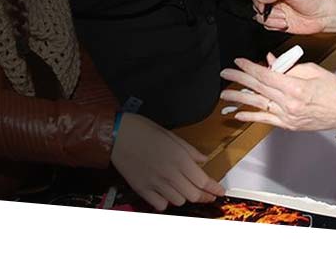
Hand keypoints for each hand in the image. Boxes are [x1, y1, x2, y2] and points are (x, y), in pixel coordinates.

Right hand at [111, 113, 225, 210]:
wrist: (117, 134)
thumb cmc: (143, 130)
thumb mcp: (171, 135)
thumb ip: (189, 150)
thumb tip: (203, 160)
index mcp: (179, 158)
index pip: (203, 181)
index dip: (214, 189)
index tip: (219, 192)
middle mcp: (169, 173)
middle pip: (193, 195)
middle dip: (203, 196)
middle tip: (207, 195)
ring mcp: (155, 183)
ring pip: (179, 201)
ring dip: (184, 197)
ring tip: (184, 190)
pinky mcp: (142, 189)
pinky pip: (160, 204)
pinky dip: (165, 202)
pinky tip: (166, 193)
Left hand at [219, 55, 335, 130]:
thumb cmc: (333, 89)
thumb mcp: (311, 70)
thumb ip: (288, 66)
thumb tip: (269, 62)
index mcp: (295, 87)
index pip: (265, 75)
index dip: (249, 68)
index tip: (238, 62)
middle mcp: (289, 104)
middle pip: (258, 88)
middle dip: (239, 79)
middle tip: (225, 74)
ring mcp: (287, 116)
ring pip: (258, 105)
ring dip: (239, 99)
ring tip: (224, 95)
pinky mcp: (288, 125)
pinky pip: (266, 120)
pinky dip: (251, 117)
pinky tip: (239, 114)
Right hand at [250, 0, 332, 33]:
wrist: (321, 16)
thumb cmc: (312, 1)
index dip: (258, 0)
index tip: (264, 5)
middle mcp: (274, 0)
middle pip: (257, 6)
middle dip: (267, 11)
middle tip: (279, 12)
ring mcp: (276, 12)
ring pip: (260, 18)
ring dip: (272, 20)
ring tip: (284, 18)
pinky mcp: (278, 23)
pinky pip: (267, 26)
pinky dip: (274, 26)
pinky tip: (285, 24)